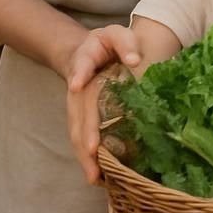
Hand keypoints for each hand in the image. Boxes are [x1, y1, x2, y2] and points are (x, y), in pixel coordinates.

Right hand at [65, 26, 141, 183]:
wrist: (92, 53)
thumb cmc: (108, 44)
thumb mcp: (116, 36)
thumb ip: (125, 43)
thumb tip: (135, 61)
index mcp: (85, 59)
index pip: (81, 65)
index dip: (79, 74)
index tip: (76, 85)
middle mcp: (77, 84)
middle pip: (78, 108)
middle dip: (83, 130)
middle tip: (91, 150)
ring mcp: (77, 104)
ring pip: (76, 129)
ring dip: (83, 153)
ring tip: (93, 175)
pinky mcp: (82, 119)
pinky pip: (81, 139)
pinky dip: (87, 157)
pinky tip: (97, 176)